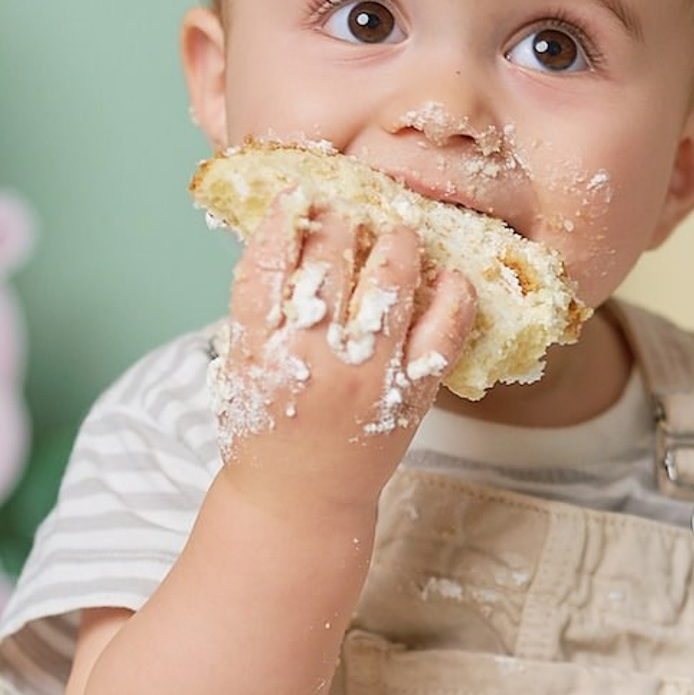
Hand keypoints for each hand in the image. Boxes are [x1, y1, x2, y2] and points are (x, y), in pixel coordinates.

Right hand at [216, 196, 475, 519]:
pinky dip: (452, 297)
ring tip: (398, 233)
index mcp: (259, 352)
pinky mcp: (411, 395)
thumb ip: (260, 307)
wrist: (302, 500)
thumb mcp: (241, 366)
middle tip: (348, 208)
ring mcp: (368, 378)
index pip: (269, 263)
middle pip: (329, 263)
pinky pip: (443, 332)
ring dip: (397, 244)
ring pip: (389, 285)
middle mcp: (315, 361)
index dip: (286, 218)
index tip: (299, 194)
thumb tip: (291, 229)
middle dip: (339, 222)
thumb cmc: (266, 427)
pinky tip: (449, 276)